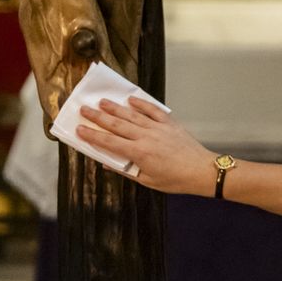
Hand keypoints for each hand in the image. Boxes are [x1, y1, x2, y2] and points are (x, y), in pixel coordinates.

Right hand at [77, 98, 214, 195]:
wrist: (202, 171)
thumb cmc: (175, 180)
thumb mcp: (147, 181)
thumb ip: (126, 170)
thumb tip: (108, 164)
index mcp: (139, 153)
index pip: (109, 143)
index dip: (92, 136)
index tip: (79, 130)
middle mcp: (146, 137)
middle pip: (117, 124)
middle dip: (98, 117)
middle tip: (84, 110)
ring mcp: (157, 128)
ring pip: (132, 115)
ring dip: (115, 107)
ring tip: (101, 101)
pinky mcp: (168, 123)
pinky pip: (152, 110)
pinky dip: (141, 103)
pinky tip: (131, 99)